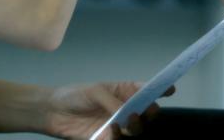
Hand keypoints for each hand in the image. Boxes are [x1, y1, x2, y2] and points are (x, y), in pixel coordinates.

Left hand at [44, 81, 171, 138]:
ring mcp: (117, 125)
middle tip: (149, 110)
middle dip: (151, 111)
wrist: (53, 112)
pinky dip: (118, 136)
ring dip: (136, 125)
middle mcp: (125, 109)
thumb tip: (127, 113)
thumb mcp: (95, 91)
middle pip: (147, 113)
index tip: (170, 89)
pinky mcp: (106, 139)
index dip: (160, 90)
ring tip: (128, 118)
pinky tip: (111, 129)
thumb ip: (113, 101)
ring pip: (136, 129)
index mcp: (124, 92)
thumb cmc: (75, 95)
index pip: (146, 90)